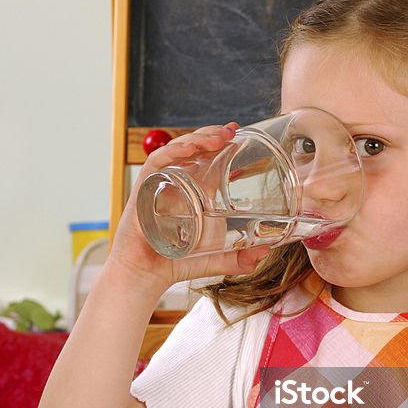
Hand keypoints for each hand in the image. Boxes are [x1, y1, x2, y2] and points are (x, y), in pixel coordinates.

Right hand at [107, 124, 271, 293]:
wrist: (145, 276)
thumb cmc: (175, 263)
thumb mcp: (215, 258)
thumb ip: (239, 258)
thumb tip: (265, 253)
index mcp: (192, 191)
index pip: (204, 156)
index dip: (218, 140)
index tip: (237, 131)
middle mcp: (175, 182)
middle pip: (192, 147)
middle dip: (211, 134)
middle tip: (231, 130)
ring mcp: (158, 184)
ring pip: (176, 150)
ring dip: (197, 139)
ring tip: (218, 137)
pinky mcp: (143, 190)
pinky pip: (156, 163)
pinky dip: (172, 153)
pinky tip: (189, 149)